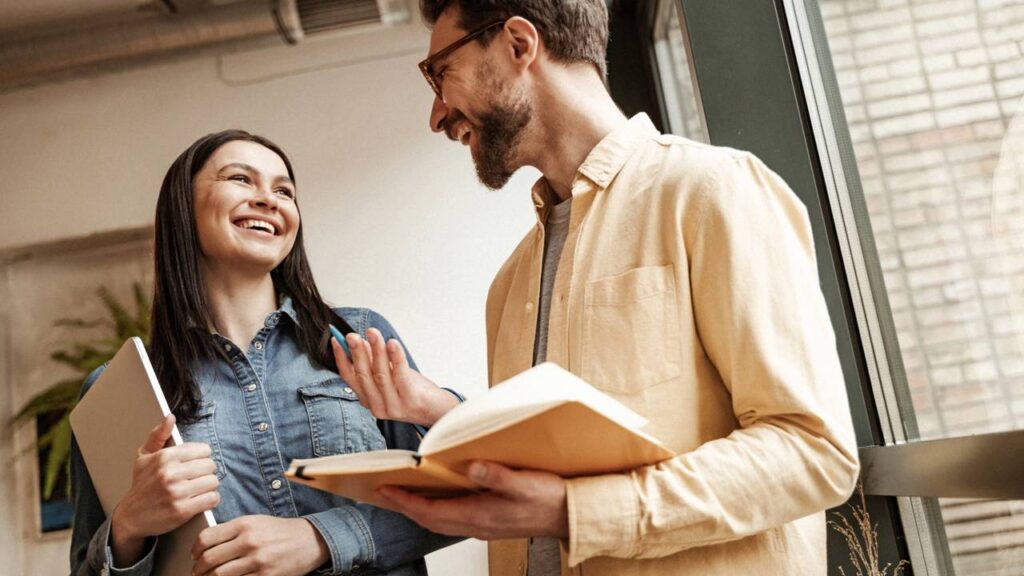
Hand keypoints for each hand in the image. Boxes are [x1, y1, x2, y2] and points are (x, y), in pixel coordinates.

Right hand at [110, 414, 219, 566]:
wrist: (131, 516)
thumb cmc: (141, 484)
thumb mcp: (144, 457)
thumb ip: (158, 435)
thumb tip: (170, 417)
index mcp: (164, 457)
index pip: (203, 450)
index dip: (202, 457)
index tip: (195, 463)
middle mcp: (170, 473)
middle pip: (210, 466)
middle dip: (206, 472)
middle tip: (197, 477)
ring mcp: (176, 493)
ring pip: (213, 482)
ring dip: (209, 486)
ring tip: (199, 488)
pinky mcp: (182, 510)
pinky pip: (212, 499)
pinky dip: (211, 499)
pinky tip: (201, 499)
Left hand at [191, 515, 329, 575]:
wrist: (310, 541)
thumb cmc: (279, 532)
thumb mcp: (256, 522)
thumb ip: (231, 531)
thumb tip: (205, 547)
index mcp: (245, 524)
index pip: (207, 538)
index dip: (195, 549)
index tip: (194, 555)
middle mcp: (250, 541)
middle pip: (209, 559)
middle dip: (198, 569)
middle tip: (196, 571)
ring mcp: (258, 561)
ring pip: (219, 575)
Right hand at [332, 328, 458, 425]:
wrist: (438, 410)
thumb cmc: (414, 391)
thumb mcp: (390, 374)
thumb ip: (375, 361)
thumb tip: (360, 340)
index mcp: (368, 400)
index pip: (350, 378)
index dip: (341, 358)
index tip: (336, 339)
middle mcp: (377, 406)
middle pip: (363, 376)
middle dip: (357, 353)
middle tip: (351, 335)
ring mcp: (393, 406)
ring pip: (380, 374)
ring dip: (376, 351)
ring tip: (373, 333)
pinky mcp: (410, 401)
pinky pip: (400, 375)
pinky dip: (396, 357)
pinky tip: (392, 343)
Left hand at [377, 461, 568, 539]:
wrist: (572, 516)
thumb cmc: (551, 499)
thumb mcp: (526, 483)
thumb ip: (497, 476)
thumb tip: (469, 466)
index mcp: (481, 515)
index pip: (432, 511)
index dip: (405, 501)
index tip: (385, 489)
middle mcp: (477, 524)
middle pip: (430, 519)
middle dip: (404, 506)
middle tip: (383, 491)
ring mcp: (483, 525)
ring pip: (440, 520)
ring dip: (419, 509)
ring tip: (402, 493)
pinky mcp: (490, 521)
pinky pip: (453, 518)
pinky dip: (437, 509)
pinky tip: (437, 496)